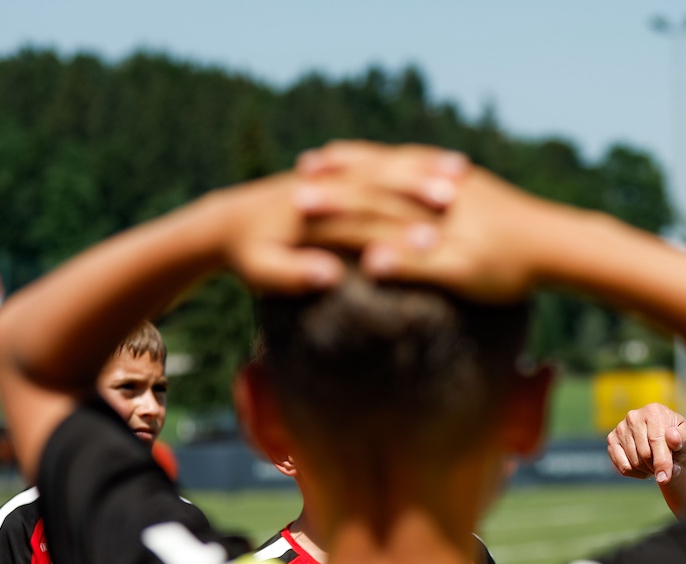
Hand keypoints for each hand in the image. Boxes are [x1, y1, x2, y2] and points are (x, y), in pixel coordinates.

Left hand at [214, 150, 463, 293]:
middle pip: (384, 175)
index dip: (407, 211)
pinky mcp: (339, 184)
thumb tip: (329, 275)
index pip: (368, 202)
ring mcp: (336, 179)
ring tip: (461, 173)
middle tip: (467, 179)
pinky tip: (438, 178)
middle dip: (425, 178)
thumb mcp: (263, 269)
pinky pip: (377, 167)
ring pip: (385, 165)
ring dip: (422, 169)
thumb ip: (295, 274)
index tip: (446, 217)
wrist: (218, 226)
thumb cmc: (242, 250)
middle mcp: (331, 183)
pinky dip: (408, 169)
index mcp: (319, 204)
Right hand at [299, 143, 552, 301]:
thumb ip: (414, 266)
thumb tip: (369, 262)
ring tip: (331, 159)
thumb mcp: (462, 273)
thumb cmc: (512, 268)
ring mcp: (454, 179)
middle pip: (378, 174)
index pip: (369, 203)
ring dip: (364, 160)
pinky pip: (422, 163)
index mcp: (428, 208)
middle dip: (339, 172)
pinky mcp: (470, 183)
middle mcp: (437, 185)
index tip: (295, 203)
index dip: (331, 205)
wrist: (562, 245)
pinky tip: (387, 164)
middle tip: (301, 168)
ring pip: (397, 161)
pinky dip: (396, 162)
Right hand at [607, 403, 685, 484]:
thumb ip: (682, 439)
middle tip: (666, 469)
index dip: (662, 462)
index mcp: (654, 411)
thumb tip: (672, 437)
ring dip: (648, 471)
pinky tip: (644, 467)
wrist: (668, 442)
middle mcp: (634, 417)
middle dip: (657, 467)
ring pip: (633, 462)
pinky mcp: (612, 440)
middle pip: (644, 454)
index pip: (655, 441)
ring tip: (656, 465)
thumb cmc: (678, 441)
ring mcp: (621, 428)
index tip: (665, 478)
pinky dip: (635, 473)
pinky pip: (622, 467)